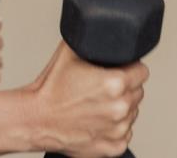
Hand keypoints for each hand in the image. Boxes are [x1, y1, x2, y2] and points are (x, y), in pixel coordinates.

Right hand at [22, 40, 147, 156]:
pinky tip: (96, 121)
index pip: (142, 71)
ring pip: (132, 113)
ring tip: (95, 105)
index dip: (130, 68)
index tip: (120, 71)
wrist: (34, 119)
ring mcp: (118, 129)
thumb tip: (97, 30)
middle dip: (124, 88)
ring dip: (119, 108)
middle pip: (137, 92)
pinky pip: (124, 134)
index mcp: (115, 83)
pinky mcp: (112, 147)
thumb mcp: (68, 52)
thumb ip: (89, 40)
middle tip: (101, 88)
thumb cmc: (49, 90)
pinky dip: (113, 129)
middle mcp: (120, 107)